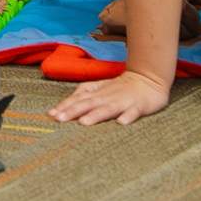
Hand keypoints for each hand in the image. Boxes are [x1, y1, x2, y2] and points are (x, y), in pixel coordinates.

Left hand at [49, 70, 169, 124]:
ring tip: (84, 123)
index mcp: (98, 93)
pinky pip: (134, 111)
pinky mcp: (140, 106)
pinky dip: (128, 116)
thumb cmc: (122, 86)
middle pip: (89, 103)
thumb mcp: (101, 87)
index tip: (51, 115)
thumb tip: (66, 101)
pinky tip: (122, 123)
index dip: (65, 106)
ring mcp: (124, 101)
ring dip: (96, 115)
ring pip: (108, 108)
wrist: (149, 78)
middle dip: (73, 111)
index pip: (79, 99)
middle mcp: (108, 96)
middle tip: (59, 119)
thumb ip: (85, 92)